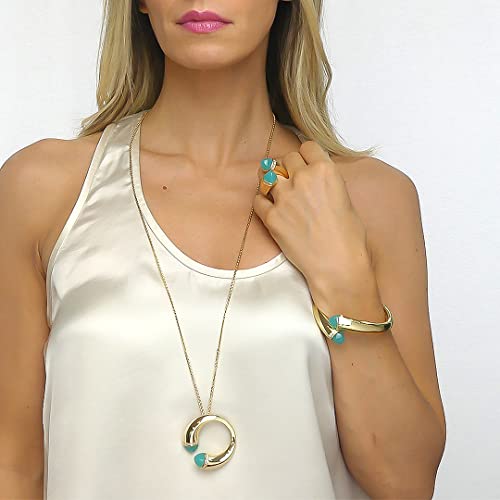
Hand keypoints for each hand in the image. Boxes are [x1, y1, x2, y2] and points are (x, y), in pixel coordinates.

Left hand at [253, 140, 376, 295]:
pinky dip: (262, 201)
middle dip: (289, 167)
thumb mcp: (345, 198)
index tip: (304, 162)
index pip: (306, 147)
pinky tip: (269, 207)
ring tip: (275, 189)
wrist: (338, 264)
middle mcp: (303, 179)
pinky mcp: (271, 217)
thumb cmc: (348, 237)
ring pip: (267, 175)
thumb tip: (313, 178)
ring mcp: (284, 198)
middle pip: (286, 158)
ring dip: (271, 180)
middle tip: (291, 179)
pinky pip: (258, 200)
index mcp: (325, 171)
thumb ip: (326, 182)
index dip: (305, 155)